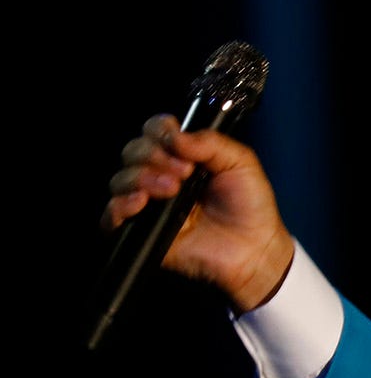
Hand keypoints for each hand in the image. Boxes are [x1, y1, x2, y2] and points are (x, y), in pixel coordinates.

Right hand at [101, 115, 294, 313]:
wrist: (252, 247)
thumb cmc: (249, 205)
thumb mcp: (240, 163)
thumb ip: (210, 143)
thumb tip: (175, 135)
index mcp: (183, 156)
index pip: (154, 131)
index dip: (159, 130)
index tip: (176, 140)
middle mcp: (160, 175)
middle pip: (133, 151)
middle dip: (154, 155)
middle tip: (185, 172)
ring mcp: (148, 203)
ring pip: (120, 179)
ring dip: (142, 178)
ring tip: (172, 190)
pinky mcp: (140, 231)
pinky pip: (111, 216)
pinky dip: (119, 205)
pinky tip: (141, 204)